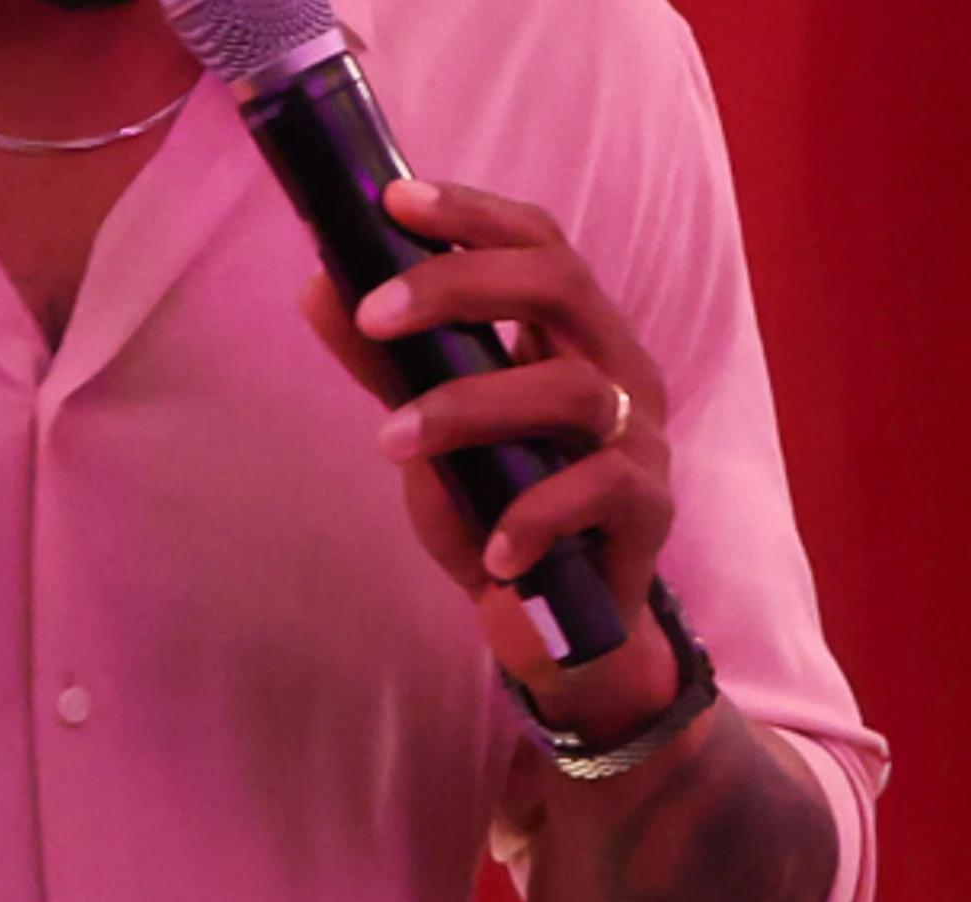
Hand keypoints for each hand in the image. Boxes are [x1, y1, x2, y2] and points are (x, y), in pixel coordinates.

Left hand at [300, 177, 681, 736]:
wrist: (558, 630)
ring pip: (573, 389)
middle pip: (561, 285)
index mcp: (570, 334)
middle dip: (461, 286)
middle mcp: (618, 367)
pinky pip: (597, 489)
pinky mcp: (652, 508)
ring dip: (469, 409)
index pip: (537, 243)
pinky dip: (531, 516)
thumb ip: (386, 366)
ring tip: (392, 446)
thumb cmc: (498, 514)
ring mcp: (643, 435)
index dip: (472, 213)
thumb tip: (318, 285)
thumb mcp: (431, 436)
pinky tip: (488, 554)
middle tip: (374, 316)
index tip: (395, 202)